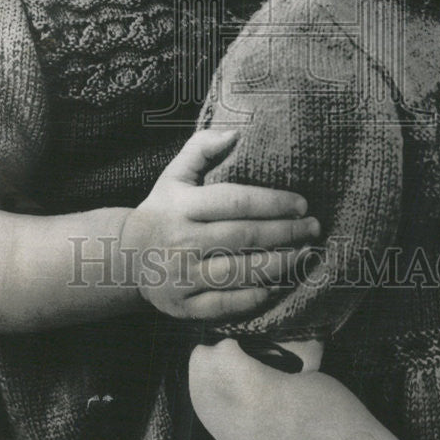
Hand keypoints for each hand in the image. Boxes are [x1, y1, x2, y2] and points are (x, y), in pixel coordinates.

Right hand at [121, 127, 318, 319]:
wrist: (126, 256)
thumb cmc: (163, 209)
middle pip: (242, 237)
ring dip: (277, 264)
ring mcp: (181, 276)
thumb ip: (201, 147)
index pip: (235, 201)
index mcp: (181, 205)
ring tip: (305, 254)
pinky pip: (223, 305)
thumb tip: (235, 134)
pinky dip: (252, 297)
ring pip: (237, 272)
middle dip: (285, 232)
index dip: (273, 202)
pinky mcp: (182, 305)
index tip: (302, 203)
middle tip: (314, 227)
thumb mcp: (175, 173)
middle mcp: (180, 241)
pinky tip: (276, 285)